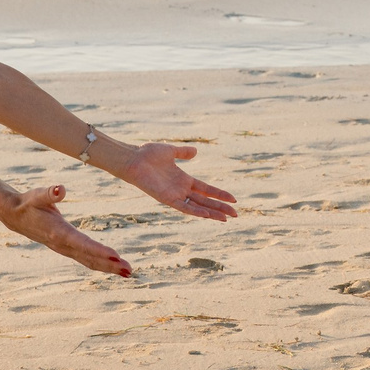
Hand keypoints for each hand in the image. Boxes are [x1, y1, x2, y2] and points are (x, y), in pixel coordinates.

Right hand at [0, 182, 131, 278]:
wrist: (15, 216)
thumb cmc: (29, 202)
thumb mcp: (37, 194)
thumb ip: (50, 193)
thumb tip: (60, 189)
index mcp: (58, 232)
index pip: (82, 243)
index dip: (98, 251)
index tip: (115, 256)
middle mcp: (62, 244)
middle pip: (89, 257)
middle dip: (109, 264)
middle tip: (129, 270)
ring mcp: (65, 249)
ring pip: (89, 261)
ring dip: (109, 268)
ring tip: (128, 272)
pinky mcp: (67, 249)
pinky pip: (86, 259)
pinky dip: (101, 264)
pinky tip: (115, 267)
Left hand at [121, 143, 239, 221]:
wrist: (133, 159)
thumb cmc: (148, 154)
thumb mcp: (170, 151)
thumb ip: (183, 153)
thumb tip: (196, 151)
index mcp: (183, 179)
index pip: (206, 189)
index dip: (219, 194)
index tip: (233, 199)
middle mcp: (181, 189)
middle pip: (206, 201)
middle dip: (221, 207)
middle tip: (236, 214)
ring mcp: (175, 195)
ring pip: (198, 206)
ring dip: (212, 213)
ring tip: (227, 218)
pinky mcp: (167, 199)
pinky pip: (184, 207)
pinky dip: (196, 211)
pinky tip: (208, 214)